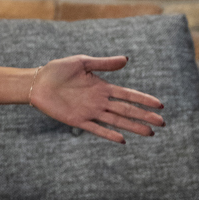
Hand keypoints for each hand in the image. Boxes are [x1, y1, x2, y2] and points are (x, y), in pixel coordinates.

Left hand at [28, 55, 163, 143]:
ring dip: (132, 126)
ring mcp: (89, 111)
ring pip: (116, 121)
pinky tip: (122, 139)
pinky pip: (96, 129)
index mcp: (102, 87)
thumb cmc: (57, 70)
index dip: (143, 100)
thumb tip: (126, 59)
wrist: (37, 82)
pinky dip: (108, 134)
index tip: (160, 105)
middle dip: (144, 116)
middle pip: (126, 110)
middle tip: (162, 123)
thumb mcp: (82, 62)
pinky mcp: (77, 120)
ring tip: (149, 133)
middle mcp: (98, 101)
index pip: (128, 94)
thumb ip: (104, 63)